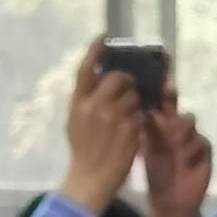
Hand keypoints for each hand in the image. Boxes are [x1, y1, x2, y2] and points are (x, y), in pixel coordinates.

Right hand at [58, 42, 139, 214]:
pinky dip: (140, 117)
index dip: (95, 50)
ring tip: (130, 114)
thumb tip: (100, 80)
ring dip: (135, 101)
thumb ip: (86, 100)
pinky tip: (135, 126)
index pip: (86, 69)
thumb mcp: (76, 121)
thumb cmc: (82, 150)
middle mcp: (95, 106)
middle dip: (127, 81)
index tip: (104, 37)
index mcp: (78, 102)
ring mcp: (114, 118)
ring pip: (134, 96)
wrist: (90, 178)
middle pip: (119, 78)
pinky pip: (141, 113)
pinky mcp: (130, 129)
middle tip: (129, 89)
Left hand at [138, 99, 214, 216]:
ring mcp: (193, 139)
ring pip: (190, 123)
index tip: (164, 85)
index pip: (166, 104)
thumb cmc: (156, 173)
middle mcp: (179, 129)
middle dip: (173, 115)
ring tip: (174, 143)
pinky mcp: (205, 152)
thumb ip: (149, 128)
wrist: (170, 200)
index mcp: (163, 126)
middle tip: (165, 124)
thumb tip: (147, 108)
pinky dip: (192, 148)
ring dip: (181, 130)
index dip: (167, 93)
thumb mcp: (148, 149)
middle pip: (181, 111)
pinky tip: (185, 160)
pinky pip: (202, 141)